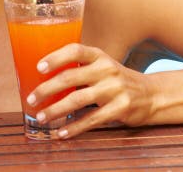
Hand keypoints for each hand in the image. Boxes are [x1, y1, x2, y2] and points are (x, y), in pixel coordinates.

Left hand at [27, 44, 155, 138]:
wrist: (151, 94)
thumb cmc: (116, 80)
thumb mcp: (101, 67)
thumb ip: (79, 69)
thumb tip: (43, 80)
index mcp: (99, 56)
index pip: (75, 50)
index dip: (55, 58)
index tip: (38, 68)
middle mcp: (107, 69)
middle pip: (70, 77)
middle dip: (47, 89)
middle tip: (31, 98)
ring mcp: (114, 89)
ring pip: (77, 99)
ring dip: (55, 109)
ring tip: (41, 116)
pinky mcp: (121, 108)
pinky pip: (92, 119)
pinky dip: (74, 127)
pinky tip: (62, 132)